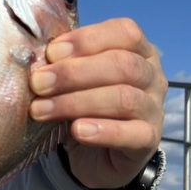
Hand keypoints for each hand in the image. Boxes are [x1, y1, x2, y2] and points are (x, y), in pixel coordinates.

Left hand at [28, 18, 167, 189]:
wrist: (96, 156)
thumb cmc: (83, 107)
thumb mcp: (73, 81)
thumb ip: (62, 65)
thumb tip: (36, 59)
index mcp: (138, 51)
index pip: (124, 32)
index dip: (87, 40)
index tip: (51, 53)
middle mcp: (152, 76)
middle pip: (123, 65)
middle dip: (74, 73)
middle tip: (38, 84)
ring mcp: (154, 108)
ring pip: (124, 98)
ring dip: (77, 102)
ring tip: (41, 110)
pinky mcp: (149, 139)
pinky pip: (131, 134)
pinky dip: (103, 131)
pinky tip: (77, 130)